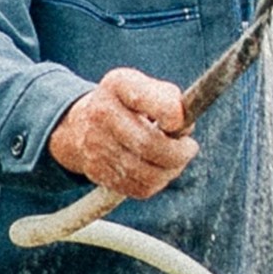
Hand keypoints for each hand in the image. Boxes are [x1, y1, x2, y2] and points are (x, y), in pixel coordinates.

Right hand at [47, 67, 195, 197]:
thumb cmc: (127, 104)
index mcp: (117, 85)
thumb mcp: (145, 86)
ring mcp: (96, 146)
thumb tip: (185, 122)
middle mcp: (101, 113)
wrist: (82, 125)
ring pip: (146, 172)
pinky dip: (157, 182)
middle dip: (178, 151)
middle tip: (190, 147)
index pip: (143, 97)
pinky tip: (160, 170)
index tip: (181, 122)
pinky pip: (139, 188)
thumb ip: (169, 97)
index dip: (169, 112)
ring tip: (177, 160)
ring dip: (171, 169)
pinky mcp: (98, 172)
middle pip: (148, 144)